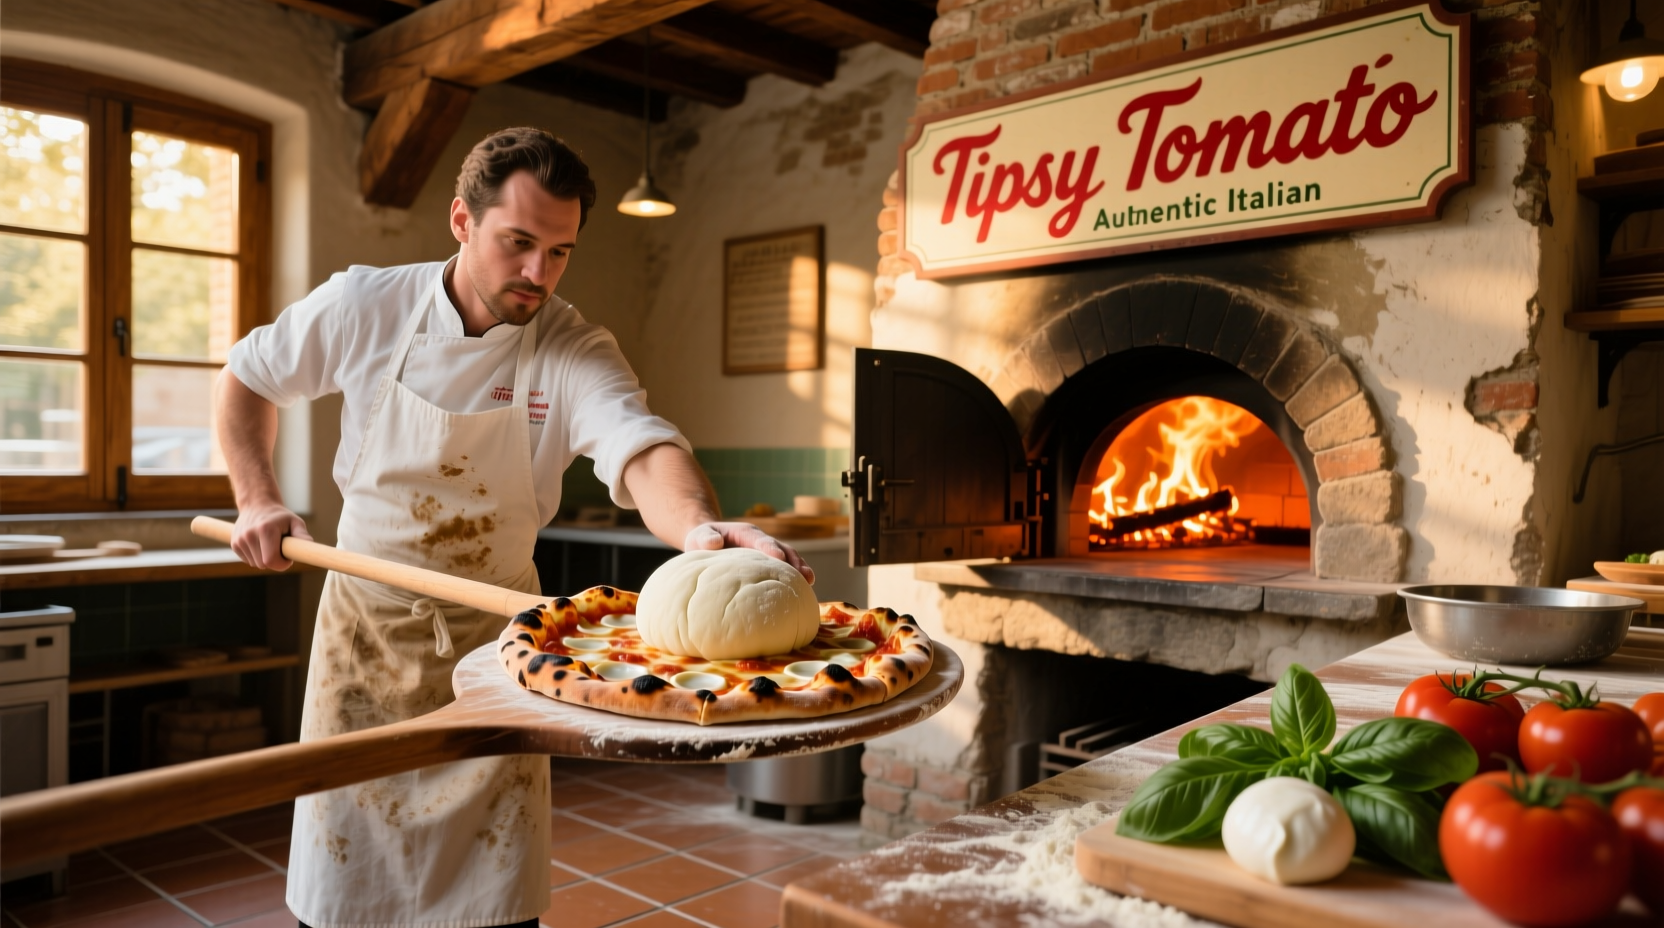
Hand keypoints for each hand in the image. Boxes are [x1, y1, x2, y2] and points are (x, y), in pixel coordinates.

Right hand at [232, 503, 311, 570]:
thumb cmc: (279, 516)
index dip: (281, 564)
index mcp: (265, 530)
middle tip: (280, 549)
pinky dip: (256, 557)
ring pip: (256, 564)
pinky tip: (260, 545)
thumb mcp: (294, 522)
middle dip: (275, 561)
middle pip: (263, 564)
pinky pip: (248, 561)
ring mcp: (239, 540)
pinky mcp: (234, 544)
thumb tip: (309, 544)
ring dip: (265, 559)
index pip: (270, 560)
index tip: (288, 558)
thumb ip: (301, 535)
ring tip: (269, 544)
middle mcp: (249, 535)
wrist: (257, 505)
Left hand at [684, 522, 814, 583]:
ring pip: (788, 558)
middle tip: (803, 574)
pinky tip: (802, 591)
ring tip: (810, 582)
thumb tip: (714, 542)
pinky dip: (794, 578)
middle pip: (782, 548)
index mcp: (746, 533)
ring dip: (799, 569)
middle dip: (793, 561)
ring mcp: (767, 553)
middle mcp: (761, 541)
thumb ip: (705, 538)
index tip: (780, 559)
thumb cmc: (703, 539)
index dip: (770, 548)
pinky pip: (784, 569)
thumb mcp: (699, 536)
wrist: (708, 542)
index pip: (760, 540)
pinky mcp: (768, 564)